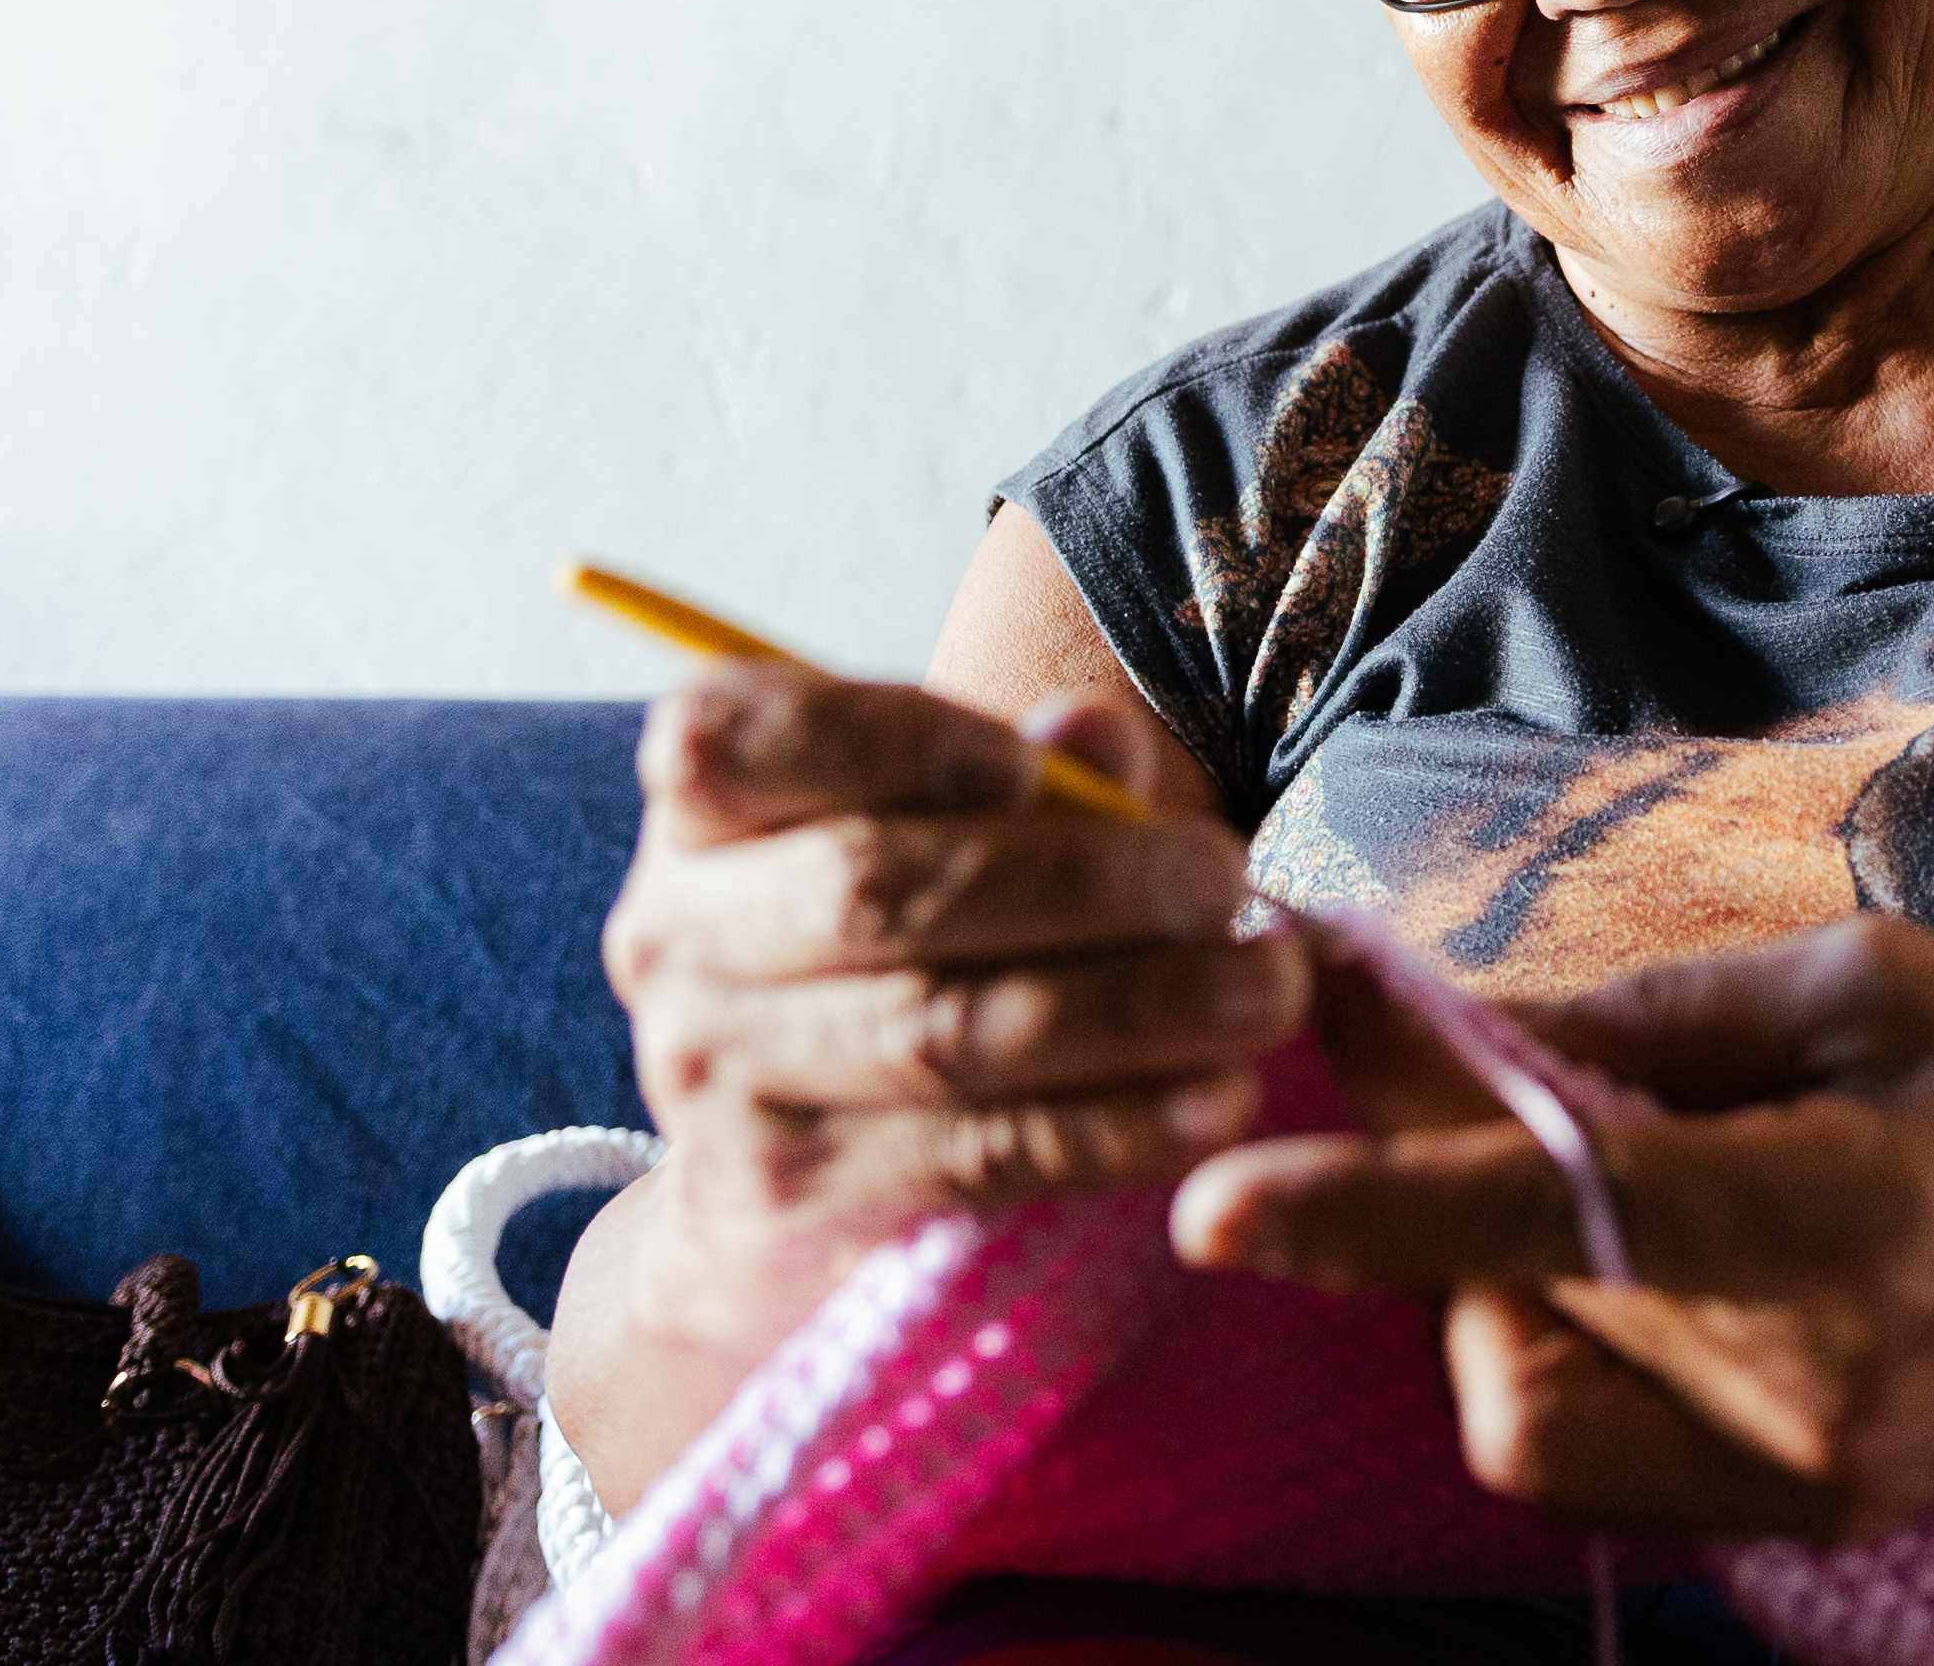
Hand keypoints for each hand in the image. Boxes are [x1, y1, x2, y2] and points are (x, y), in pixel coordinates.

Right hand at [601, 665, 1309, 1351]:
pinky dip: (1111, 1127)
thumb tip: (1092, 735)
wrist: (769, 1188)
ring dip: (1129, 1008)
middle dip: (1074, 881)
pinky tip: (1213, 1103)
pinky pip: (973, 1155)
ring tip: (1261, 992)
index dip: (888, 740)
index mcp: (701, 805)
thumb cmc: (894, 952)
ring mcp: (714, 1075)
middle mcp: (672, 931)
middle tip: (1223, 883)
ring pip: (938, 1031)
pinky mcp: (786, 1199)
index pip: (743, 739)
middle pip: (870, 886)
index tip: (1028, 764)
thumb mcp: (944, 836)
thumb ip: (1026, 778)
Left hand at [1171, 916, 1933, 1546]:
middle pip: (1505, 1291)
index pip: (1554, 1217)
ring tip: (1596, 1180)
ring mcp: (1783, 1480)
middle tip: (1446, 1061)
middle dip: (1426, 1178)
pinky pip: (1580, 1450)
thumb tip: (1460, 1030)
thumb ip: (1653, 1018)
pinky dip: (1554, 1346)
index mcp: (1835, 1217)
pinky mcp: (1776, 1525)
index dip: (1372, 1207)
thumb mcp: (1874, 987)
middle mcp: (1794, 1382)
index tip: (1215, 1205)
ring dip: (1489, 1275)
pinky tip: (1639, 1265)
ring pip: (1516, 1391)